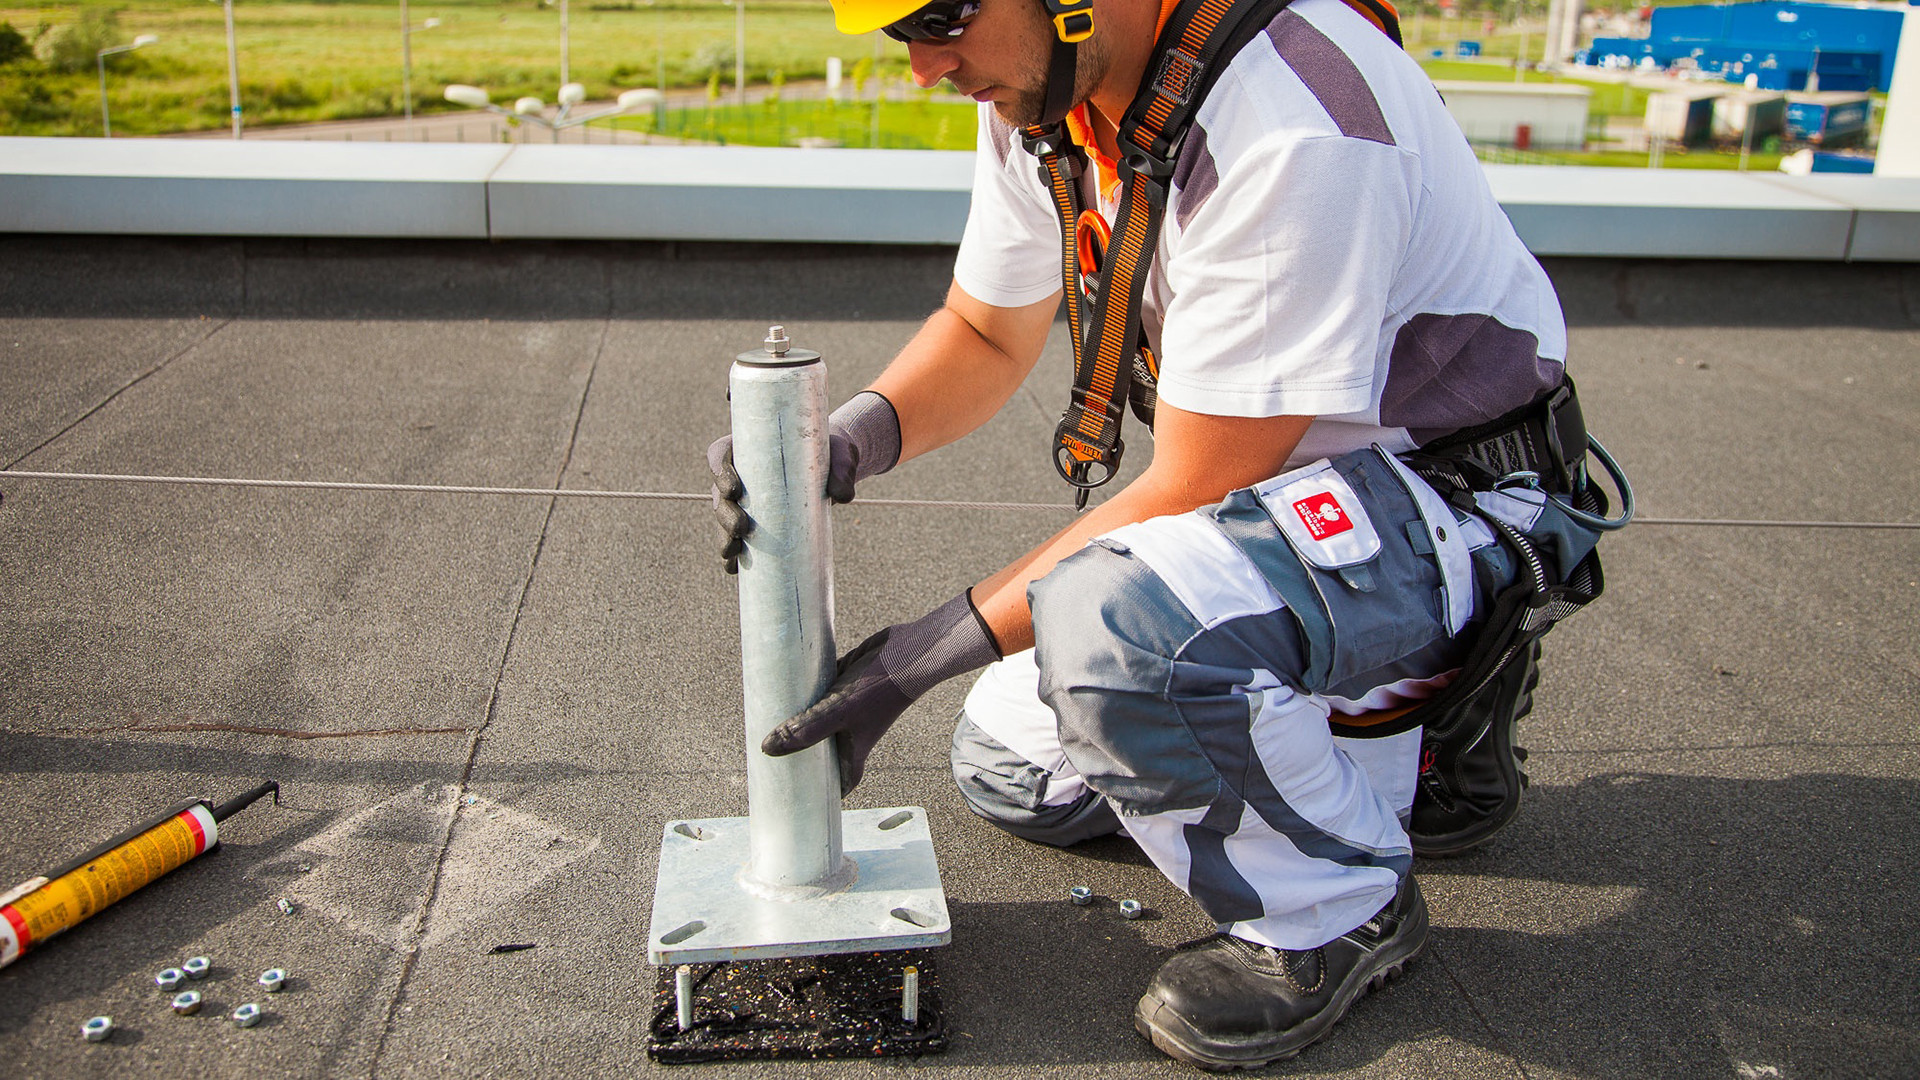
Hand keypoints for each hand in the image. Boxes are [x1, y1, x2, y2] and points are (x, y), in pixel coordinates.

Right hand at [706, 392, 901, 574]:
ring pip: (723, 517)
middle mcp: (741, 473)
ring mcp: (745, 499)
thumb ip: (843, 472)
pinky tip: (733, 567)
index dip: (719, 471)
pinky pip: (736, 537)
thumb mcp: (840, 457)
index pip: (720, 454)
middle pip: (719, 492)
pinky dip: (732, 553)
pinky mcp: (755, 520)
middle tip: (741, 527)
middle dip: (724, 513)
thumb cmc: (831, 456)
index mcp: (750, 448)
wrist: (834, 471)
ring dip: (723, 535)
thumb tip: (843, 496)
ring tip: (733, 551)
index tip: (734, 489)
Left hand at [761, 591, 999, 795]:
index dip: (832, 791)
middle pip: (827, 746)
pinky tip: (790, 682)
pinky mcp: (850, 678)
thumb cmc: (880, 691)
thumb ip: (805, 731)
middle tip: (780, 757)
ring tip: (777, 721)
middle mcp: (853, 727)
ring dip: (804, 718)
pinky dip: (810, 688)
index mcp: (856, 746)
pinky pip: (825, 687)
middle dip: (807, 752)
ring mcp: (852, 703)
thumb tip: (767, 748)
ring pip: (822, 716)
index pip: (844, 777)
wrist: (911, 652)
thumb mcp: (838, 714)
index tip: (816, 801)